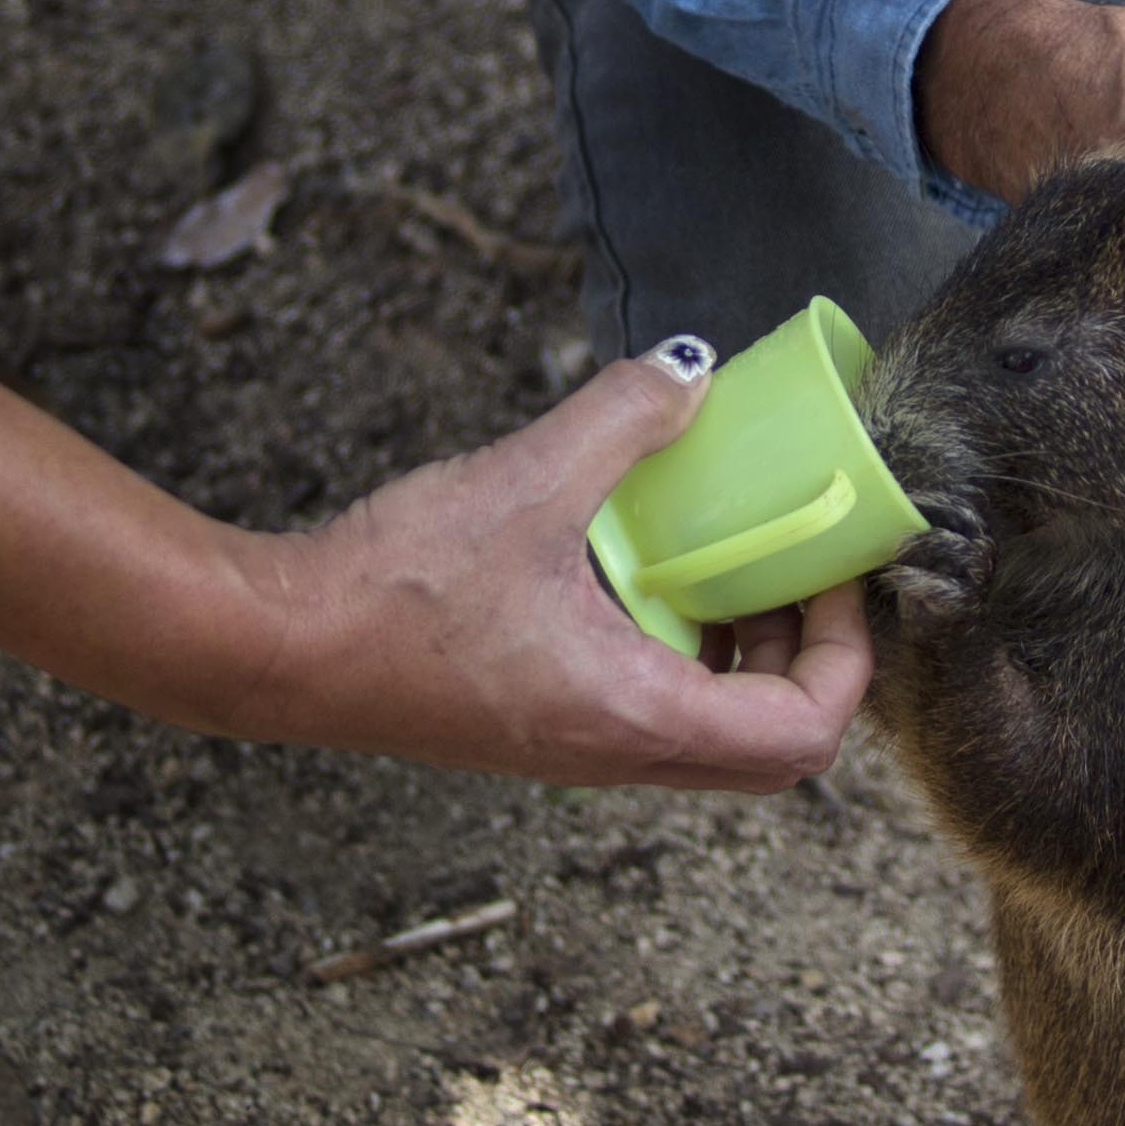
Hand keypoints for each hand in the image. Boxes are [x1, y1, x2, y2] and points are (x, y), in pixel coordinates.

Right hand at [242, 359, 875, 791]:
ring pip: (708, 733)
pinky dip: (676, 649)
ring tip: (723, 558)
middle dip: (805, 659)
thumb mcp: (525, 481)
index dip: (846, 655)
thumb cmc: (390, 594)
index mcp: (634, 717)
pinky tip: (638, 566)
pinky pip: (648, 710)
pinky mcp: (539, 727)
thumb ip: (621, 419)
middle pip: (769, 750)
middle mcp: (616, 753)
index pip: (801, 734)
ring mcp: (577, 749)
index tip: (830, 573)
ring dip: (740, 654)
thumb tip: (690, 372)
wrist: (277, 649)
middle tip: (791, 570)